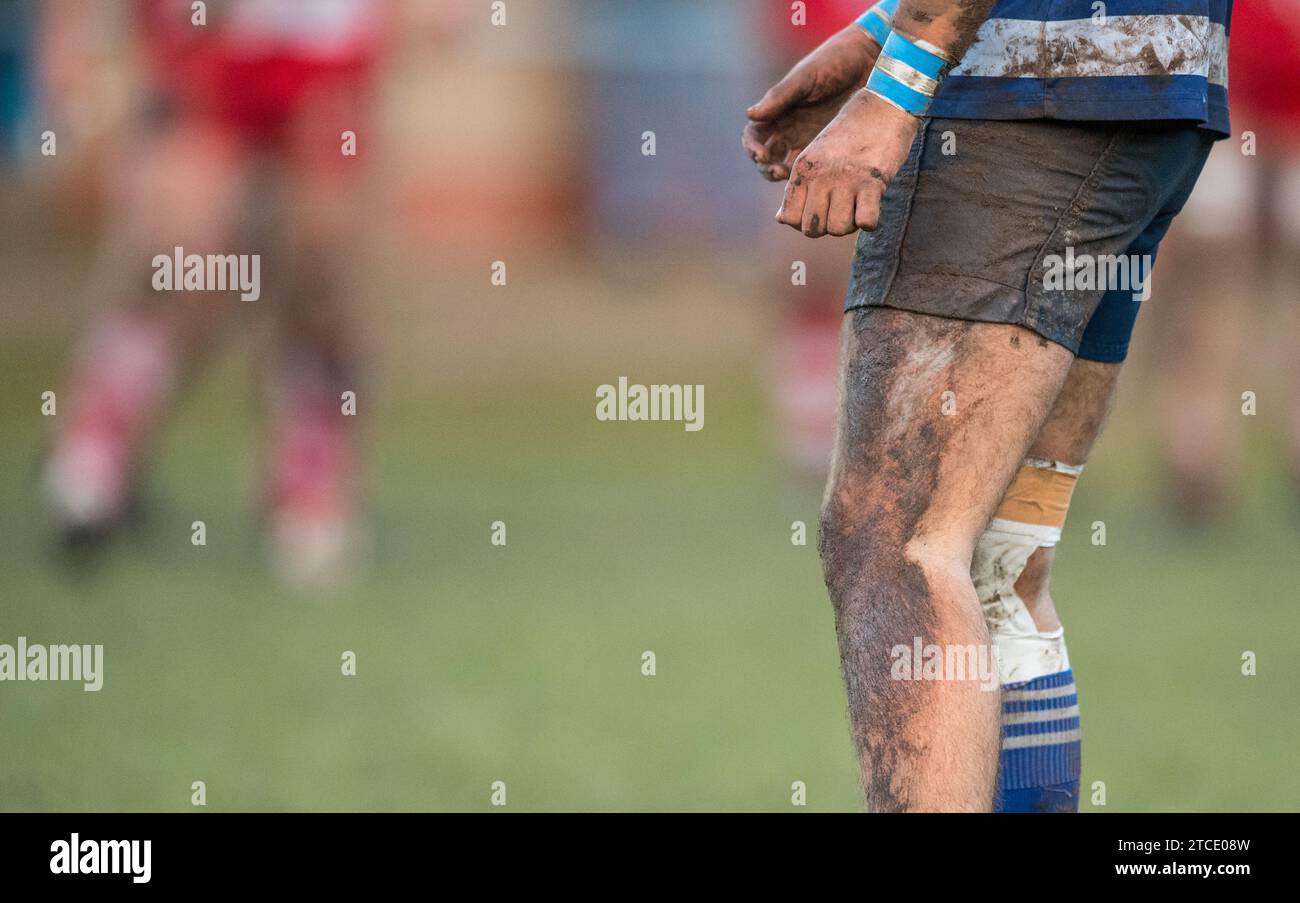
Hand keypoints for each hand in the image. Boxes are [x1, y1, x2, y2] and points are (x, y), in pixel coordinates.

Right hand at [742, 25, 879, 181]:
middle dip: (766, 168)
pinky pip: (815, 168)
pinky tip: (815, 180)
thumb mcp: (806, 76)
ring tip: (791, 179)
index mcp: (777, 111)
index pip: (754, 136)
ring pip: (787, 167)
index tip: (762, 155)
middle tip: (777, 172)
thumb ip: (779, 96)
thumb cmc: (835, 61)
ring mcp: (809, 140)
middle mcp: (789, 129)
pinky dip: (809, 178)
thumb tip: (750, 115)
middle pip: (766, 158)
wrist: (871, 60)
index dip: (752, 148)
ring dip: (784, 178)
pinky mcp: (830, 148)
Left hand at [775, 90, 918, 236]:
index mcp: (802, 168)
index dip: (804, 223)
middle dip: (827, 227)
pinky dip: (870, 222)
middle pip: (812, 229)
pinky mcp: (873, 182)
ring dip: (849, 225)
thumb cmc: (851, 135)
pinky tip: (872, 209)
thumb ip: (798, 187)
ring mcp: (846, 179)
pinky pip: (865, 222)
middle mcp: (820, 175)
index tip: (819, 212)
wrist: (885, 104)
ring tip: (857, 207)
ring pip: (836, 229)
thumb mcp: (815, 155)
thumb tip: (781, 219)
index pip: (789, 218)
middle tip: (841, 210)